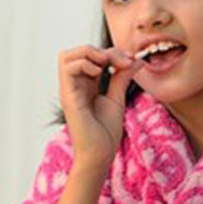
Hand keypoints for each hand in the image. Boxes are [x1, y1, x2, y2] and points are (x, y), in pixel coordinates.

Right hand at [58, 45, 143, 167]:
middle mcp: (75, 85)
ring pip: (67, 55)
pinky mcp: (68, 96)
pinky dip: (84, 64)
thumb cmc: (105, 133)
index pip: (93, 56)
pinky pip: (67, 68)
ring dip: (89, 53)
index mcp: (87, 85)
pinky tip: (99, 73)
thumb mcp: (117, 98)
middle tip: (121, 61)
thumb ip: (122, 78)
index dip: (112, 52)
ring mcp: (69, 90)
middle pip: (77, 51)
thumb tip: (135, 60)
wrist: (99, 154)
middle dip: (101, 49)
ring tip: (106, 64)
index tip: (131, 60)